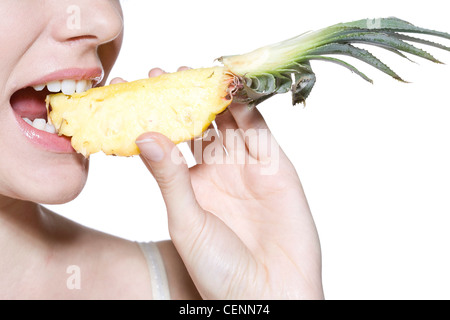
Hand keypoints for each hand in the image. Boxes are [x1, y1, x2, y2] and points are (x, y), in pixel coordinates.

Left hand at [121, 67, 322, 298]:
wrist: (272, 294)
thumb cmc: (221, 270)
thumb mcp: (187, 221)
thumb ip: (169, 178)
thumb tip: (144, 136)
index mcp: (192, 187)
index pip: (172, 142)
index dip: (158, 116)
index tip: (140, 91)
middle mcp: (218, 172)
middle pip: (200, 125)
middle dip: (184, 99)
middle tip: (165, 73)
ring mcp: (247, 167)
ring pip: (230, 121)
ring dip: (214, 96)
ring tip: (194, 72)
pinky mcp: (275, 166)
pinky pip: (260, 129)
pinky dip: (247, 106)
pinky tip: (230, 88)